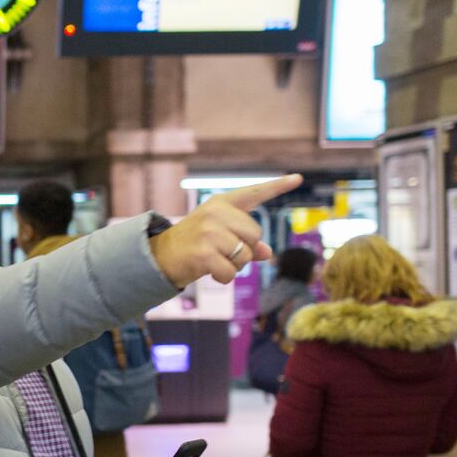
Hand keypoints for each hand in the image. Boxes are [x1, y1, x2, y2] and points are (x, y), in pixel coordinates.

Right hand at [149, 175, 302, 287]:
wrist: (158, 256)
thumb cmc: (192, 245)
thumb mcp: (218, 237)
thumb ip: (245, 241)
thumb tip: (267, 253)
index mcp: (221, 203)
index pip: (254, 193)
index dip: (278, 187)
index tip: (298, 178)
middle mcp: (216, 213)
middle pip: (256, 235)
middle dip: (245, 250)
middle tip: (223, 253)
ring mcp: (209, 231)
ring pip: (245, 256)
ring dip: (234, 266)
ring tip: (215, 261)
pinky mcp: (204, 252)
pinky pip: (231, 272)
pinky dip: (224, 278)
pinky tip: (210, 272)